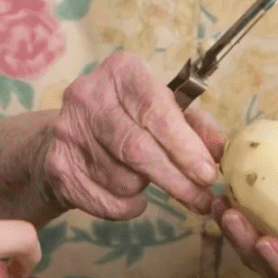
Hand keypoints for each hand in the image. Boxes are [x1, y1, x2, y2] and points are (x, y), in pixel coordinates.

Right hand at [42, 50, 225, 219]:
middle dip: (175, 178)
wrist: (62, 137)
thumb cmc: (126, 118)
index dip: (184, 146)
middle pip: (138, 148)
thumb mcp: (162, 109)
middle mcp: (89, 95)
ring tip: (149, 179)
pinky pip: (106, 201)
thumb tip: (219, 148)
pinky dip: (128, 206)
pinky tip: (130, 195)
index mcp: (121, 70)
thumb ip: (194, 124)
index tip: (208, 172)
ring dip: (146, 189)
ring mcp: (68, 131)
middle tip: (201, 198)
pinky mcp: (57, 166)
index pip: (156, 110)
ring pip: (123, 178)